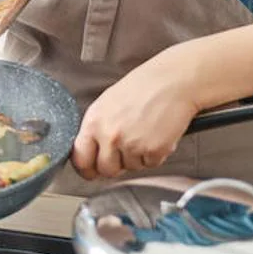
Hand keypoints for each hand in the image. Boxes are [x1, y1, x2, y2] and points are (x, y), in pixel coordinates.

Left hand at [71, 51, 200, 179]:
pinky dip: (155, 154)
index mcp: (94, 122)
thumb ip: (96, 128)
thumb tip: (91, 151)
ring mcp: (131, 145)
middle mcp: (110, 136)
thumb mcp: (106, 103)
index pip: (80, 159)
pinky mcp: (153, 151)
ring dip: (137, 157)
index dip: (86, 169)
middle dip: (115, 165)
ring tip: (144, 132)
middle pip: (106, 170)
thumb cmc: (142, 88)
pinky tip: (156, 134)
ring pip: (130, 168)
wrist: (172, 82)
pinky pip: (151, 164)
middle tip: (125, 151)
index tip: (91, 171)